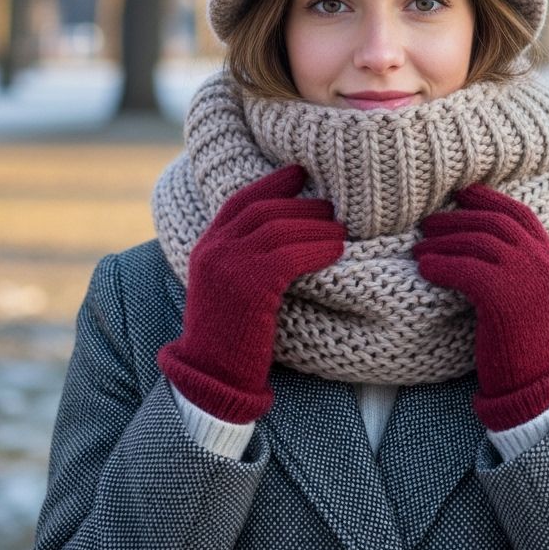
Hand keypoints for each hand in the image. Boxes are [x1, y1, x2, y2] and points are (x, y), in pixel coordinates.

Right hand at [158, 165, 344, 422]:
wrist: (212, 376)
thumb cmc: (230, 337)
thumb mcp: (228, 288)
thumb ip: (243, 258)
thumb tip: (283, 234)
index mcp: (206, 247)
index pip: (240, 201)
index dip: (271, 184)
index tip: (299, 173)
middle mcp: (213, 250)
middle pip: (264, 210)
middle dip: (301, 204)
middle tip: (331, 206)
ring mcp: (229, 265)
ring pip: (280, 228)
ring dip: (317, 226)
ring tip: (343, 230)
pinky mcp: (249, 286)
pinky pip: (291, 255)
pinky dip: (317, 249)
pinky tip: (337, 250)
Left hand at [414, 184, 548, 430]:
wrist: (535, 384)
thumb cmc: (524, 343)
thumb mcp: (531, 297)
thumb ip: (517, 267)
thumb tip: (478, 241)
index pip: (519, 214)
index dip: (488, 198)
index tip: (461, 193)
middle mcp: (542, 262)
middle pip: (493, 222)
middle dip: (457, 218)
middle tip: (427, 222)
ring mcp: (525, 277)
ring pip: (476, 242)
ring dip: (442, 242)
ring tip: (418, 249)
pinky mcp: (503, 296)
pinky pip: (465, 268)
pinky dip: (441, 265)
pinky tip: (424, 269)